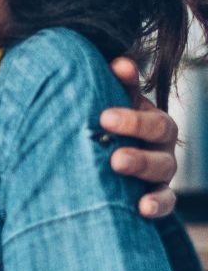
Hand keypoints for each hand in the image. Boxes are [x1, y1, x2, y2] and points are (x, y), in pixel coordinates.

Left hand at [104, 58, 177, 218]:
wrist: (108, 169)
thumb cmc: (111, 132)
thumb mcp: (114, 107)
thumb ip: (118, 87)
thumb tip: (119, 63)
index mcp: (152, 119)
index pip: (149, 112)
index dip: (132, 112)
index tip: (104, 116)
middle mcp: (162, 143)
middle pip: (160, 132)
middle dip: (134, 128)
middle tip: (105, 126)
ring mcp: (163, 171)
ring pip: (163, 166)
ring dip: (141, 163)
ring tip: (116, 162)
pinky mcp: (160, 197)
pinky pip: (166, 202)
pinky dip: (157, 204)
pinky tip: (142, 207)